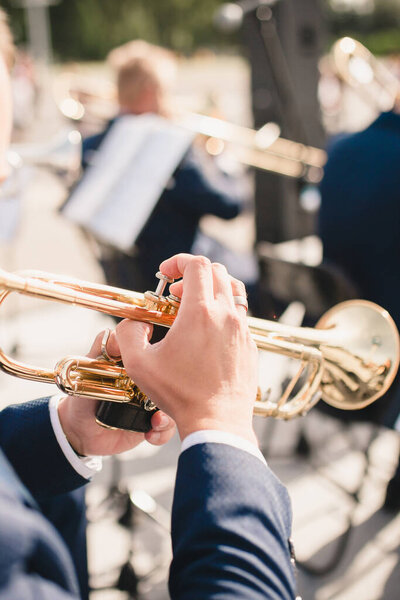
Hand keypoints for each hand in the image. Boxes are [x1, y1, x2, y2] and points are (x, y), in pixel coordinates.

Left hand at [57, 330, 175, 455]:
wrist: (78, 431)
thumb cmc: (82, 396)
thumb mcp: (90, 368)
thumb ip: (102, 348)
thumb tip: (118, 334)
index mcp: (139, 364)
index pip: (162, 354)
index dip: (168, 357)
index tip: (167, 360)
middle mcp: (149, 382)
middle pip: (175, 380)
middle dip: (175, 389)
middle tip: (163, 397)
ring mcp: (152, 404)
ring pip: (175, 405)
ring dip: (169, 414)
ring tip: (157, 420)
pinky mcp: (152, 424)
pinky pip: (168, 427)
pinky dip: (162, 431)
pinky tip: (150, 432)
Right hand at [116, 254, 258, 443]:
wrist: (218, 422)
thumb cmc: (180, 394)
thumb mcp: (140, 364)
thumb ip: (129, 334)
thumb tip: (133, 324)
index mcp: (200, 312)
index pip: (197, 264)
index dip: (178, 261)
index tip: (165, 273)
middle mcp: (226, 315)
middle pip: (217, 271)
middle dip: (193, 275)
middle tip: (175, 295)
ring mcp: (242, 330)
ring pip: (234, 290)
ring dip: (212, 290)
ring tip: (194, 308)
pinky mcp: (250, 345)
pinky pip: (240, 316)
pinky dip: (223, 313)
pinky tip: (208, 334)